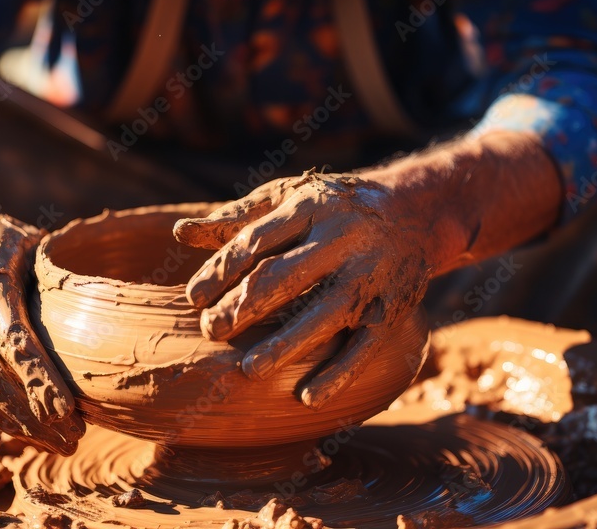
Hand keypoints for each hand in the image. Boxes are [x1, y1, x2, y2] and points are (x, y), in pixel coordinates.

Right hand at [0, 209, 83, 454]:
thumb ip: (56, 272)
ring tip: (58, 443)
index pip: (14, 342)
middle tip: (75, 438)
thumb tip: (104, 297)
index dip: (40, 380)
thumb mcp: (24, 242)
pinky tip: (26, 436)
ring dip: (18, 429)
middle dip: (35, 418)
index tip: (67, 411)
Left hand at [174, 171, 430, 409]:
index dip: (222, 270)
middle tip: (210, 331)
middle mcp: (343, 238)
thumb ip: (237, 220)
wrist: (416, 211)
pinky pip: (364, 346)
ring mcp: (370, 276)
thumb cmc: (332, 208)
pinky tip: (307, 397)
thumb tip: (180, 233)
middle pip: (286, 277)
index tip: (193, 298)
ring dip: (286, 344)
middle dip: (244, 307)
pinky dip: (338, 374)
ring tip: (247, 369)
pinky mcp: (391, 309)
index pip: (257, 242)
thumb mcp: (288, 199)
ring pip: (324, 314)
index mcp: (310, 207)